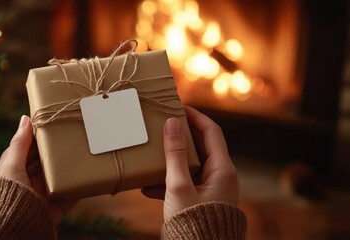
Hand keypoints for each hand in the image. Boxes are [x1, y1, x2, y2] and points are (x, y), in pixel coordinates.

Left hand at [0, 115, 77, 225]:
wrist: (12, 228)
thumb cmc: (7, 193)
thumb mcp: (11, 164)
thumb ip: (20, 143)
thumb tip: (25, 118)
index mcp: (16, 170)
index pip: (31, 150)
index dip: (41, 138)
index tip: (55, 124)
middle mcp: (30, 182)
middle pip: (48, 163)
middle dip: (59, 151)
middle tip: (75, 135)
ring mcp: (44, 195)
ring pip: (61, 177)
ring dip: (71, 168)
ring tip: (85, 152)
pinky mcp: (56, 208)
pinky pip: (71, 195)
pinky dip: (80, 187)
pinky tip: (90, 177)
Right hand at [142, 106, 237, 220]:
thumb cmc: (192, 223)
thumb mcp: (179, 186)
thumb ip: (175, 154)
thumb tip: (172, 124)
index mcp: (222, 170)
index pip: (211, 131)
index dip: (195, 116)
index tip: (178, 107)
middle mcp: (221, 177)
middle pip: (201, 147)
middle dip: (180, 137)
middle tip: (163, 126)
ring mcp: (212, 189)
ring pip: (190, 165)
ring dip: (171, 160)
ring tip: (153, 155)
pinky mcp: (201, 200)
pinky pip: (185, 182)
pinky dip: (169, 181)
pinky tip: (149, 186)